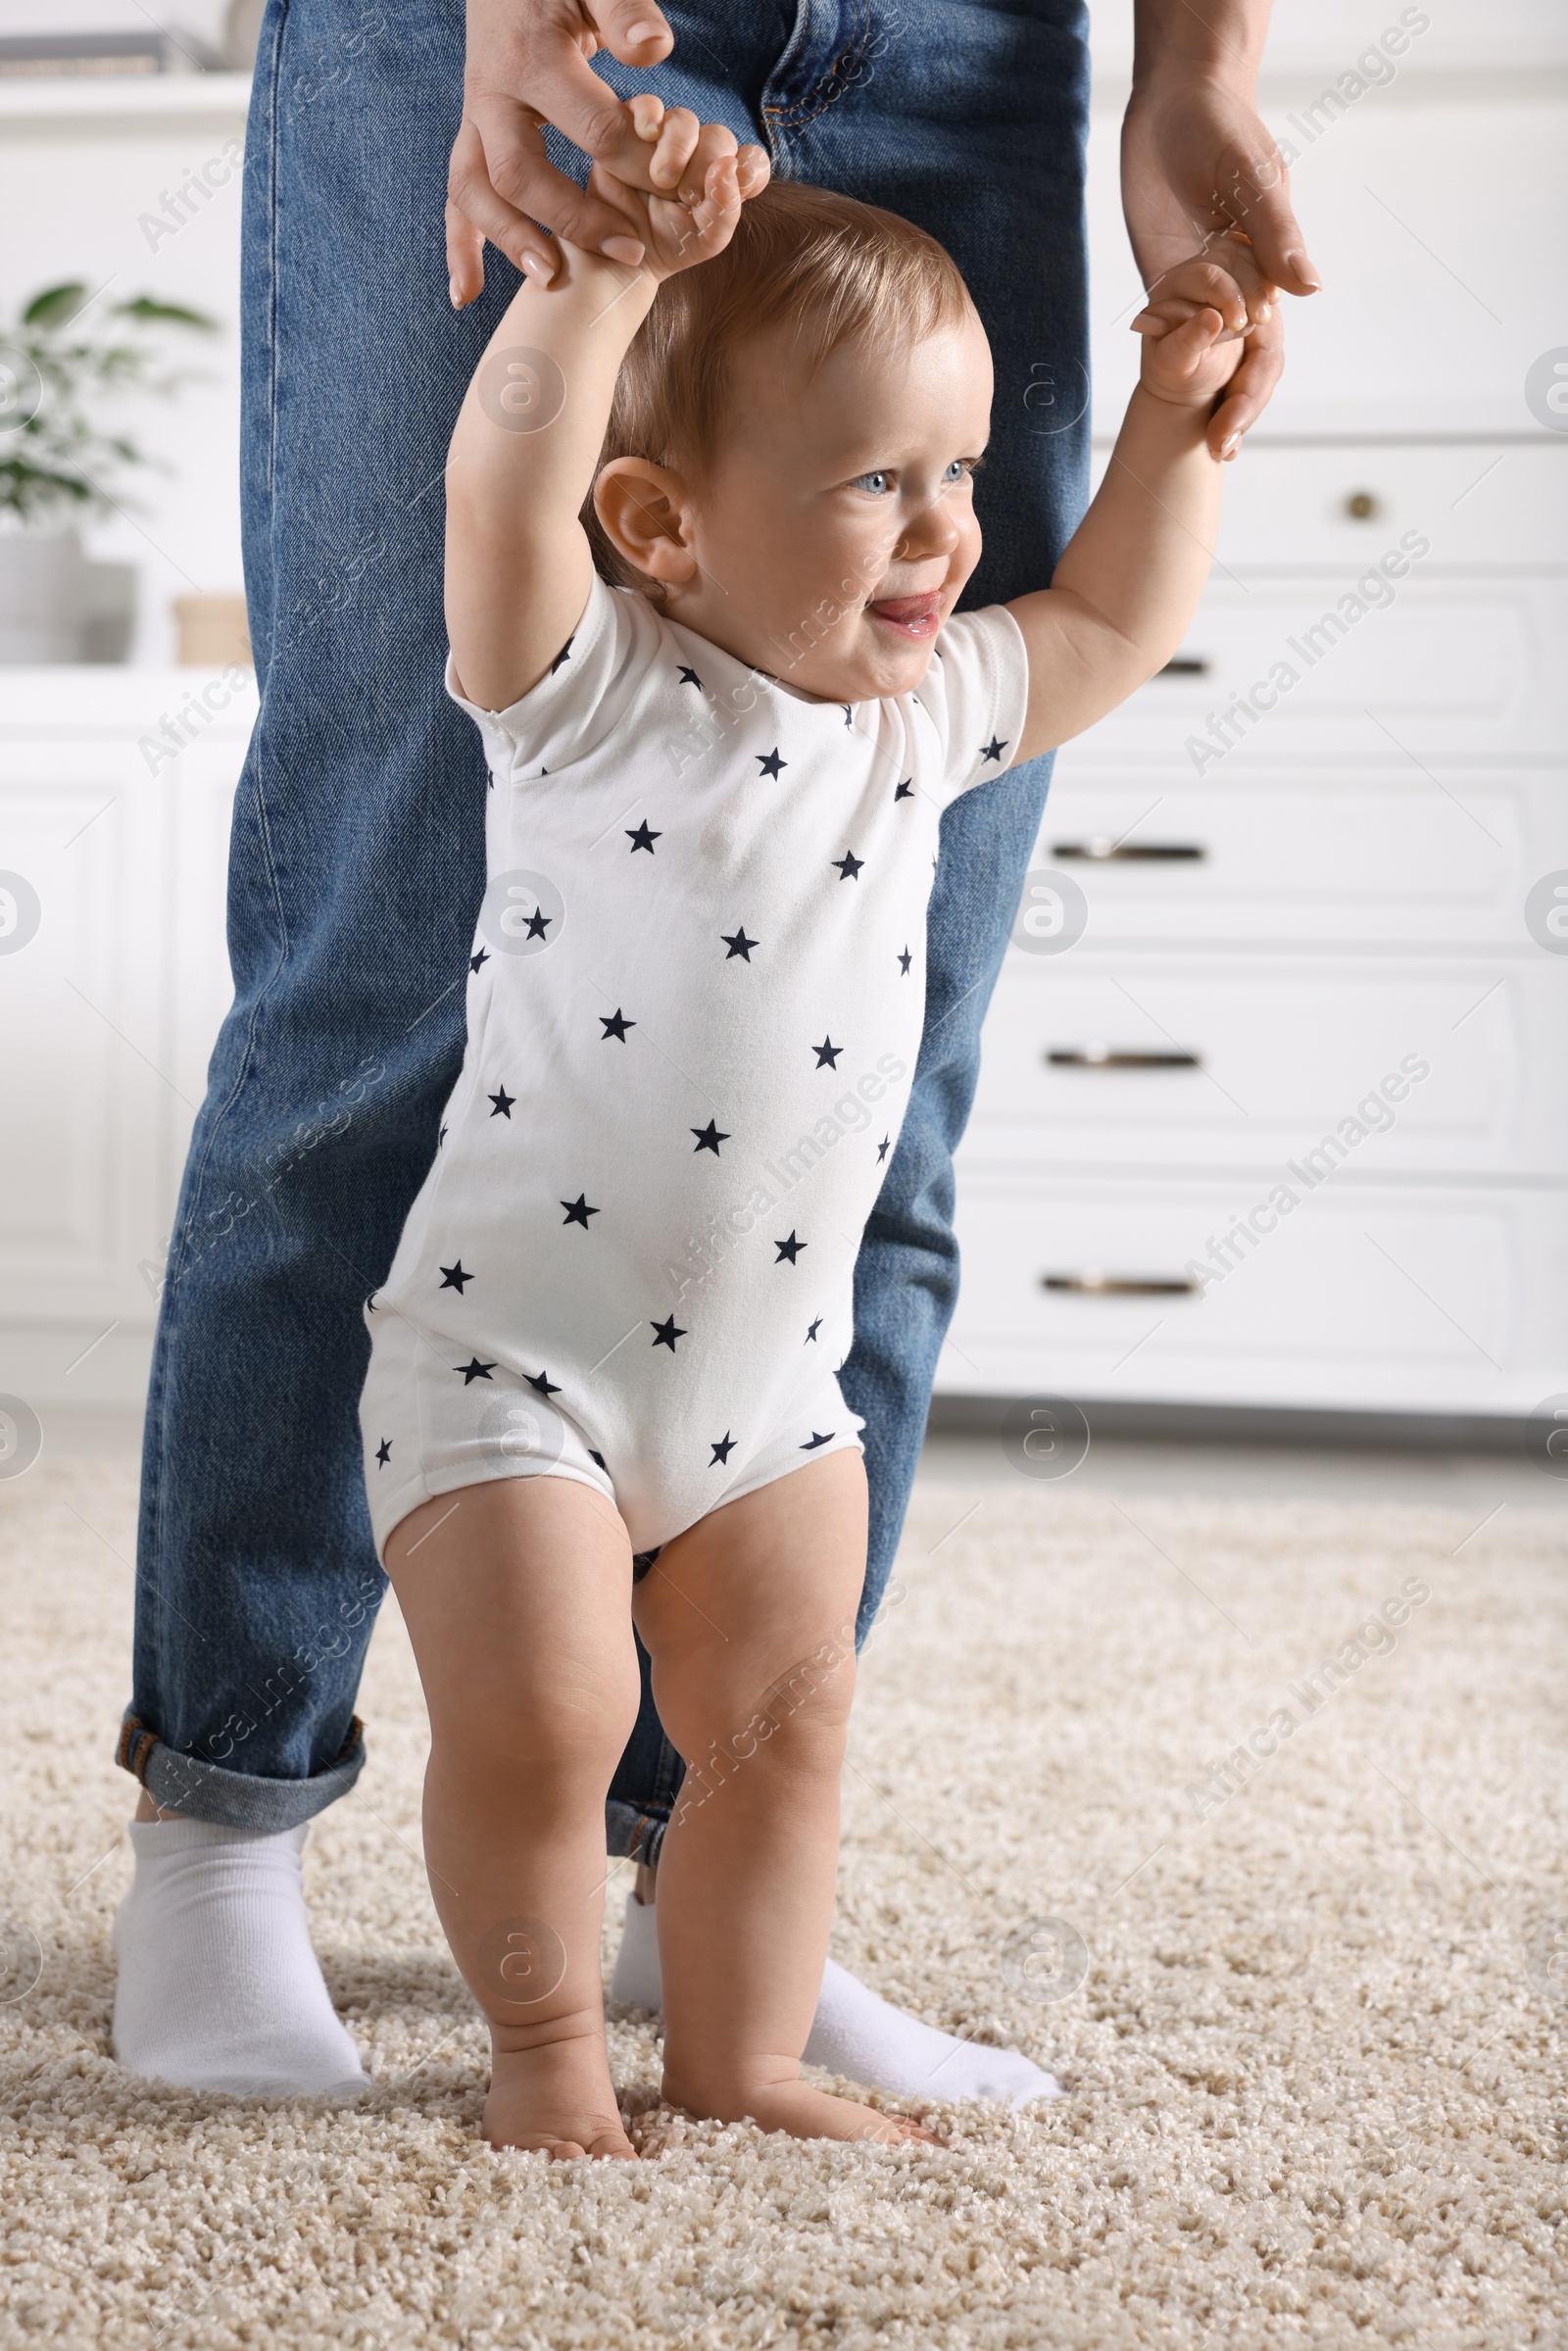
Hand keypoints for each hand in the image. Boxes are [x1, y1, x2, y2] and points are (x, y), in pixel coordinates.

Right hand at [447, 0, 678, 306]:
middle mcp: (493, 94)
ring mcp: (475, 118)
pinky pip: (456, 196)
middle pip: (522, 173)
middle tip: (628, 250)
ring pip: (475, 190)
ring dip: (508, 241)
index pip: (591, 128)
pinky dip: (459, 248)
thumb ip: (626, 10)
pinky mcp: (470, 134)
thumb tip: (652, 53)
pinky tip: (466, 295)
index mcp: (532, 59)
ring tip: (550, 278)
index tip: (677, 189)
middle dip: (575, 218)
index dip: (638, 165)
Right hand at [592, 95, 769, 281]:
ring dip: (678, 148)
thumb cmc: (664, 249)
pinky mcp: (631, 131)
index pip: (750, 160)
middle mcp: (696, 157)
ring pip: (684, 121)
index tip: (741, 184)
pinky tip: (647, 135)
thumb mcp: (705, 241)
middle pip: (718, 136)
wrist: (616, 257)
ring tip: (661, 181)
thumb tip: (728, 165)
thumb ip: (726, 210)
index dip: (751, 166)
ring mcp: (663, 143)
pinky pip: (646, 106)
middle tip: (687, 196)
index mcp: (721, 182)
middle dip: (707, 164)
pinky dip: (650, 114)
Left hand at [1121, 72, 1321, 454]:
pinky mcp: (1163, 278)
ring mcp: (1199, 288)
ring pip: (1203, 355)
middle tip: (1218, 449)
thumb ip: (1278, 236)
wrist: (1178, 107)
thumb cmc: (1230, 135)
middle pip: (1239, 365)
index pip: (1267, 346)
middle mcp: (1239, 290)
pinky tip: (1152, 369)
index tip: (1231, 424)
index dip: (1252, 389)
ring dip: (1197, 395)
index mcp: (1272, 275)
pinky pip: (1165, 325)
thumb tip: (1308, 291)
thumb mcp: (1255, 182)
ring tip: (1195, 440)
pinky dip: (1162, 348)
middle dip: (1232, 410)